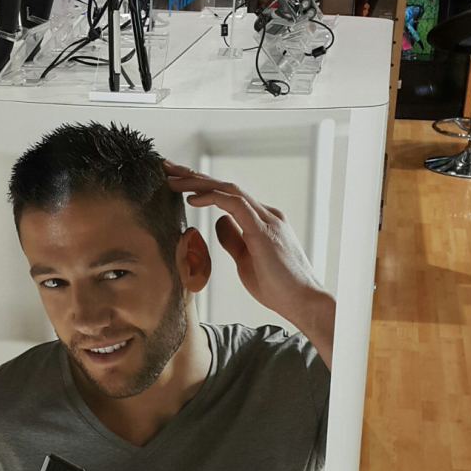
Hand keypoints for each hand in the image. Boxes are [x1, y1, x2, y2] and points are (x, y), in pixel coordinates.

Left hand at [164, 162, 334, 366]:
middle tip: (167, 168)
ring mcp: (266, 220)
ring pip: (228, 190)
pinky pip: (235, 205)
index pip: (227, 194)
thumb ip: (233, 239)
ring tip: (173, 179)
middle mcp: (265, 214)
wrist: (303, 302)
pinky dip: (212, 197)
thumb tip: (219, 222)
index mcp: (261, 220)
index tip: (176, 181)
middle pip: (225, 187)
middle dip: (193, 176)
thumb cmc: (278, 286)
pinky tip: (192, 198)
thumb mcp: (246, 259)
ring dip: (198, 182)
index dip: (200, 185)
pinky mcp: (264, 231)